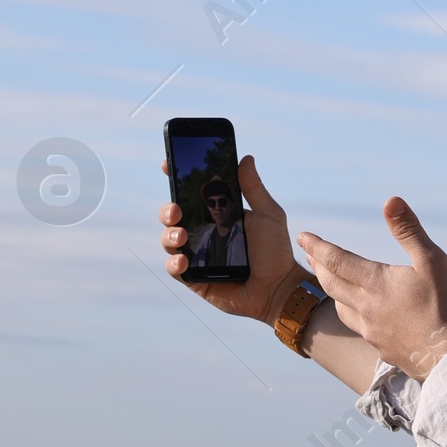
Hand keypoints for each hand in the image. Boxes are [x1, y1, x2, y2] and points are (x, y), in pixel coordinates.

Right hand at [159, 153, 305, 325]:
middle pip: (173, 216)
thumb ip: (253, 188)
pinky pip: (175, 269)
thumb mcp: (268, 214)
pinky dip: (174, 262)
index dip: (177, 180)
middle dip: (167, 209)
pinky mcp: (195, 280)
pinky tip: (184, 259)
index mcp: (218, 216)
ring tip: (181, 234)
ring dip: (169, 234)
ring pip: (169, 240)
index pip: (191, 195)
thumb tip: (246, 158)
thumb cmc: (275, 252)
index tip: (169, 165)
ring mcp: (197, 257)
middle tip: (176, 209)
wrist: (278, 288)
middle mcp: (204, 234)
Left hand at [295, 198, 446, 381]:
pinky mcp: (382, 348)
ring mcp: (372, 331)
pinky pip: (357, 327)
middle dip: (318, 265)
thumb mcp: (433, 261)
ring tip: (328, 280)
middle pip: (331, 283)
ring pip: (341, 307)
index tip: (303, 236)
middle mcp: (367, 307)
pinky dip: (350, 313)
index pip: (336, 260)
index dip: (318, 246)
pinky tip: (360, 314)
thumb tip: (390, 201)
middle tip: (309, 254)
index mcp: (376, 283)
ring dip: (330, 290)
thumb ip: (409, 231)